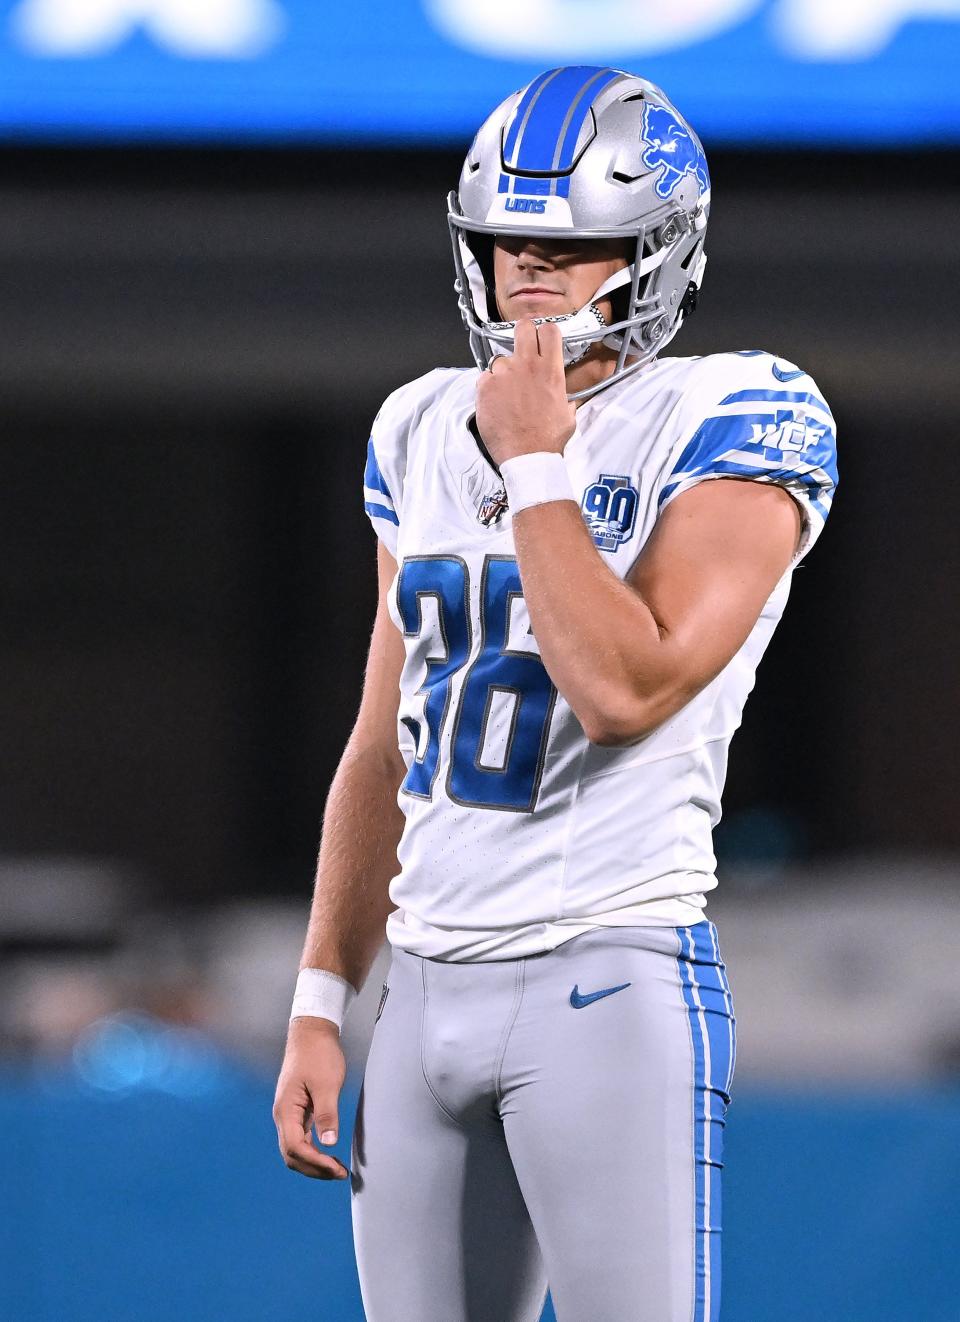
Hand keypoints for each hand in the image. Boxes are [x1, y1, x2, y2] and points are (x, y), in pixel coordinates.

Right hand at [273, 1017, 349, 1179]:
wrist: (311, 1032)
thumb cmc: (318, 1054)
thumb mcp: (327, 1083)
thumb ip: (327, 1114)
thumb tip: (329, 1144)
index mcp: (286, 1110)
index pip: (295, 1148)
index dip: (316, 1163)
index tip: (337, 1169)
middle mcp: (283, 1115)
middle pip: (291, 1155)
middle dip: (314, 1169)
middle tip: (339, 1174)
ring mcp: (289, 1114)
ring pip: (295, 1149)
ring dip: (313, 1163)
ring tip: (336, 1169)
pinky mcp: (297, 1110)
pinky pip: (300, 1139)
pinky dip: (313, 1151)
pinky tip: (328, 1153)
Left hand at [475, 319, 576, 466]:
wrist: (527, 457)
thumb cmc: (548, 439)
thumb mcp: (568, 414)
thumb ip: (563, 397)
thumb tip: (563, 397)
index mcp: (550, 370)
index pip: (549, 330)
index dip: (544, 332)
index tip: (541, 339)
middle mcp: (527, 366)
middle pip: (522, 327)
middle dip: (522, 334)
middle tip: (522, 348)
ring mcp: (504, 374)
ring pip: (501, 359)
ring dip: (503, 371)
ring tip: (507, 394)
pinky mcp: (485, 386)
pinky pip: (485, 377)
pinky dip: (489, 388)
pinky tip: (496, 404)